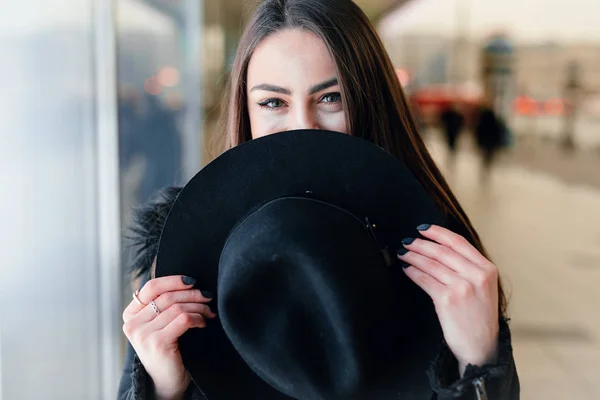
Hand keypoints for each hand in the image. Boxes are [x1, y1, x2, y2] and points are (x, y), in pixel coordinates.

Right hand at [122, 275, 215, 399]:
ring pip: (177, 307)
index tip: (192, 281)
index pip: (151, 287)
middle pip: (167, 296)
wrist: (167, 383)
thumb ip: (163, 303)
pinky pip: (184, 319)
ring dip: (198, 306)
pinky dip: (198, 318)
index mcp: (130, 315)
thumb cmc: (168, 349)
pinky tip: (203, 323)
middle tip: (207, 296)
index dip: (174, 280)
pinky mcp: (157, 343)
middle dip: (192, 294)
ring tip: (208, 311)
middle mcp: (132, 323)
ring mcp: (143, 334)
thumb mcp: (160, 324)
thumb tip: (187, 281)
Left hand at [397, 224, 498, 375]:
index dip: (437, 232)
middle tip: (407, 242)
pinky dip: (413, 272)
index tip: (422, 228)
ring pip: (431, 264)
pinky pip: (425, 279)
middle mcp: (476, 275)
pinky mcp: (447, 299)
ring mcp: (462, 287)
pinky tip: (407, 269)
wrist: (480, 348)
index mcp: (487, 269)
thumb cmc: (479, 318)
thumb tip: (440, 248)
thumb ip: (468, 268)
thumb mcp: (484, 288)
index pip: (458, 242)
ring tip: (403, 253)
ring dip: (413, 256)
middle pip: (442, 251)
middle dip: (420, 244)